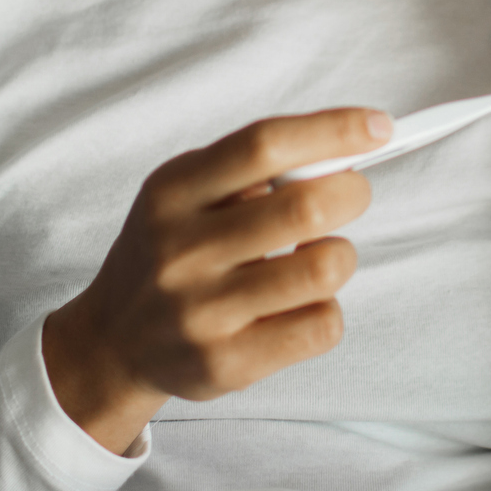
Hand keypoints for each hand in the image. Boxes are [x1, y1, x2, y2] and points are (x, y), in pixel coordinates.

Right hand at [41, 106, 389, 453]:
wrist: (113, 340)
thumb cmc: (169, 252)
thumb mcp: (184, 194)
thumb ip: (249, 168)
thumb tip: (343, 148)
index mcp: (172, 192)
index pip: (263, 146)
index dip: (331, 131)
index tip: (377, 126)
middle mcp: (183, 251)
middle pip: (304, 208)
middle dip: (350, 194)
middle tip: (350, 195)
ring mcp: (203, 312)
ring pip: (323, 270)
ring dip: (339, 255)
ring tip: (317, 256)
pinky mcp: (227, 363)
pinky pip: (321, 325)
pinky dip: (327, 308)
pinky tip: (300, 304)